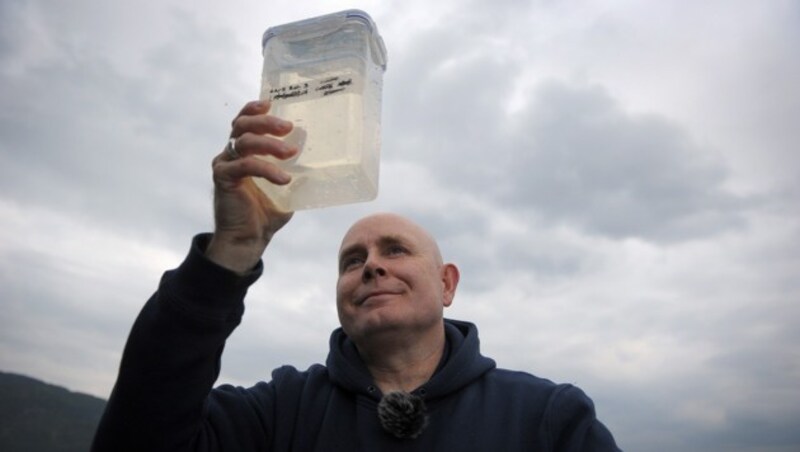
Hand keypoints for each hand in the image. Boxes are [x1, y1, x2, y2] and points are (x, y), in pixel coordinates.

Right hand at [205, 100, 297, 272]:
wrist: (249, 238)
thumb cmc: (267, 212)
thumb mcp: (288, 186)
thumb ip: (298, 169)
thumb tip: (323, 158)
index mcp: (244, 150)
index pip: (244, 120)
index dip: (254, 108)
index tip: (272, 103)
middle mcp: (231, 153)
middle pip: (242, 124)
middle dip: (266, 122)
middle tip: (287, 127)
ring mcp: (225, 164)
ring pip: (243, 140)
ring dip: (269, 143)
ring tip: (290, 153)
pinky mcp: (223, 178)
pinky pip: (245, 165)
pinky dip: (266, 168)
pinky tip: (284, 178)